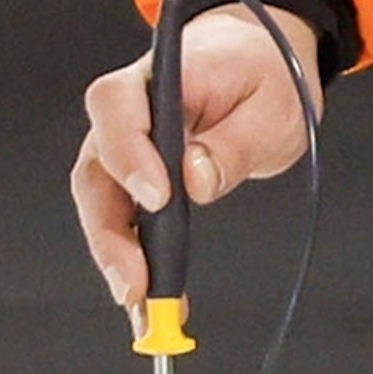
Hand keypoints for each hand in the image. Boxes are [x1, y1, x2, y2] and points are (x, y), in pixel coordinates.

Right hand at [72, 2, 323, 310]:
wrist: (261, 63)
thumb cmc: (266, 73)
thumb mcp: (275, 102)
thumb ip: (235, 140)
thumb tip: (196, 181)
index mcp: (161, 73)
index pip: (118, 105)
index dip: (129, 154)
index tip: (158, 198)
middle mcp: (129, 110)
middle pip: (97, 168)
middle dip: (110, 232)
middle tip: (137, 283)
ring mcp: (125, 146)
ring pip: (102, 204)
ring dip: (117, 259)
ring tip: (144, 309)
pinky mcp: (133, 177)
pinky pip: (122, 221)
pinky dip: (133, 263)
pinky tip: (149, 305)